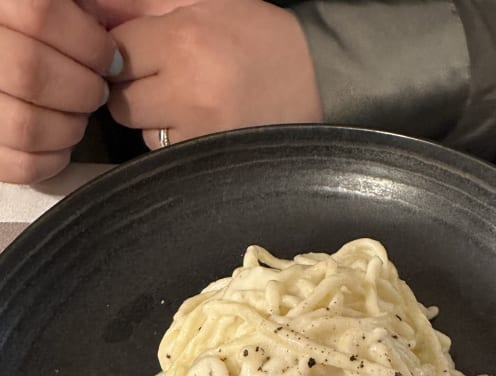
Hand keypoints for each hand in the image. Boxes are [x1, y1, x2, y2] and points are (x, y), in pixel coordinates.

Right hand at [0, 0, 118, 183]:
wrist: (5, 62)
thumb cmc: (28, 31)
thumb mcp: (48, 5)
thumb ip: (77, 6)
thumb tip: (105, 25)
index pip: (38, 12)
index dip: (88, 42)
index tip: (111, 58)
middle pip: (31, 72)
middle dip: (82, 89)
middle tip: (96, 91)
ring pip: (24, 125)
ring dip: (69, 127)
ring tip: (77, 116)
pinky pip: (18, 165)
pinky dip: (51, 160)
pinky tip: (61, 144)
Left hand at [106, 0, 322, 150]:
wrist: (321, 83)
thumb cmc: (260, 39)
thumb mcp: (206, 4)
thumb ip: (145, 8)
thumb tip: (94, 14)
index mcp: (184, 38)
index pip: (117, 52)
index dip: (126, 54)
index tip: (143, 55)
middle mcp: (188, 89)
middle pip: (122, 100)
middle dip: (136, 90)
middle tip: (167, 82)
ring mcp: (200, 132)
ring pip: (144, 132)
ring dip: (157, 121)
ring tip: (194, 105)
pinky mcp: (209, 160)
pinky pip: (171, 154)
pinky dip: (180, 142)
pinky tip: (206, 127)